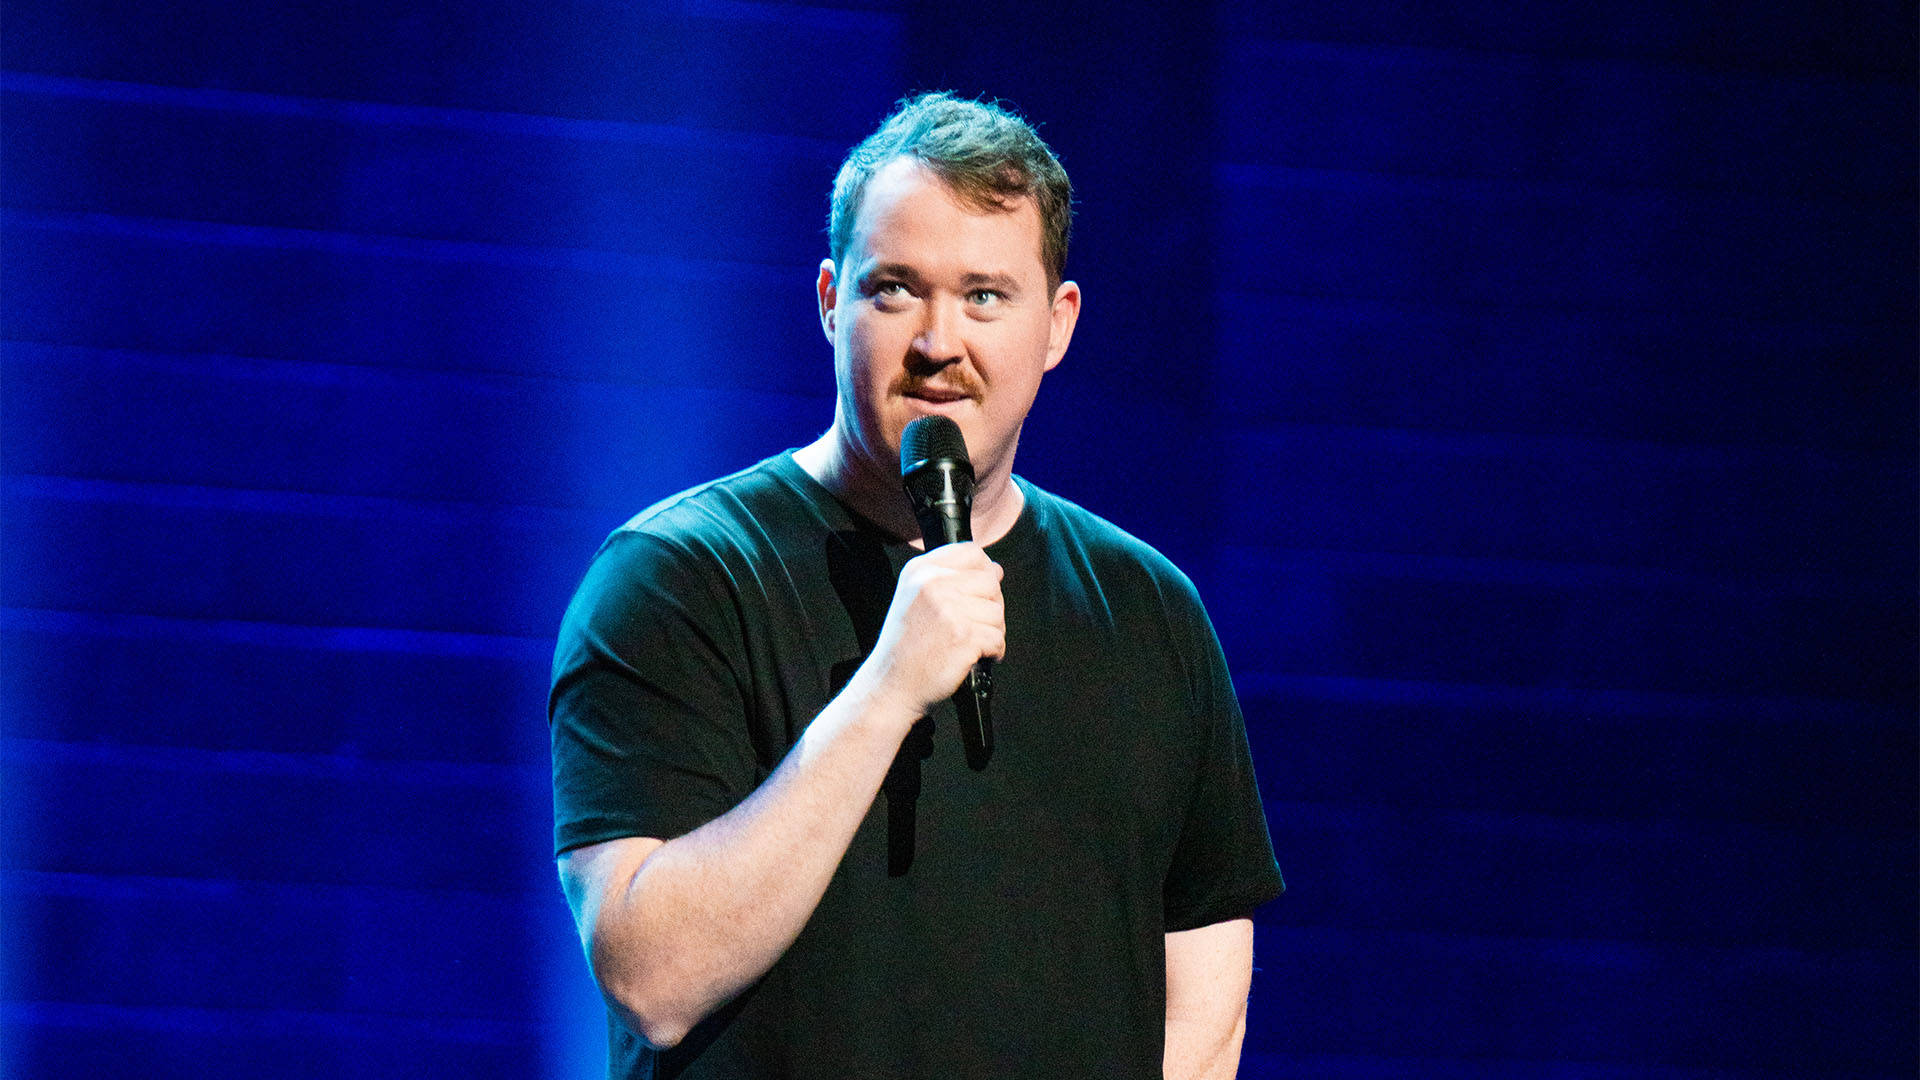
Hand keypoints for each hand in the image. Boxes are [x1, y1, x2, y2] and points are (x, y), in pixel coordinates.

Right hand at [852, 543, 1004, 723]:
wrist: (890, 684)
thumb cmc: (906, 646)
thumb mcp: (916, 598)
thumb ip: (953, 579)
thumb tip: (996, 570)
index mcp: (920, 570)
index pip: (972, 553)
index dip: (984, 572)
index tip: (979, 593)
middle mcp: (932, 584)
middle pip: (990, 582)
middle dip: (990, 607)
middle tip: (974, 627)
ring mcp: (948, 609)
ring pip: (997, 612)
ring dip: (992, 632)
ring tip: (970, 644)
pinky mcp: (963, 635)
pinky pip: (997, 638)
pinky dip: (993, 652)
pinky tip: (974, 657)